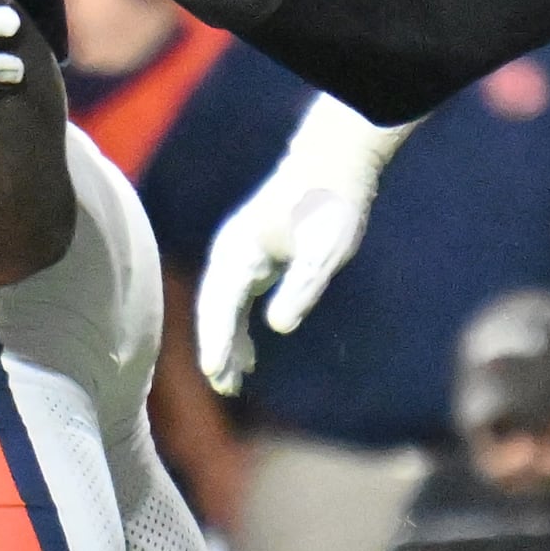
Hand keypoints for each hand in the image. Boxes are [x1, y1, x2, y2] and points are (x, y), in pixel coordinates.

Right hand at [190, 92, 403, 391]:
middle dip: (216, 349)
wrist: (334, 163)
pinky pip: (237, 300)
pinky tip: (251, 354)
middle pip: (214, 310)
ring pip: (223, 307)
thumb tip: (278, 327)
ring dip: (226, 343)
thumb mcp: (325, 250)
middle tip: (224, 387)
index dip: (215, 343)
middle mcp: (232, 254)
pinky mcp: (256, 256)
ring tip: (233, 382)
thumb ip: (301, 287)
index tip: (215, 375)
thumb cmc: (331, 204)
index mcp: (240, 252)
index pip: (219, 306)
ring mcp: (241, 255)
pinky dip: (238, 328)